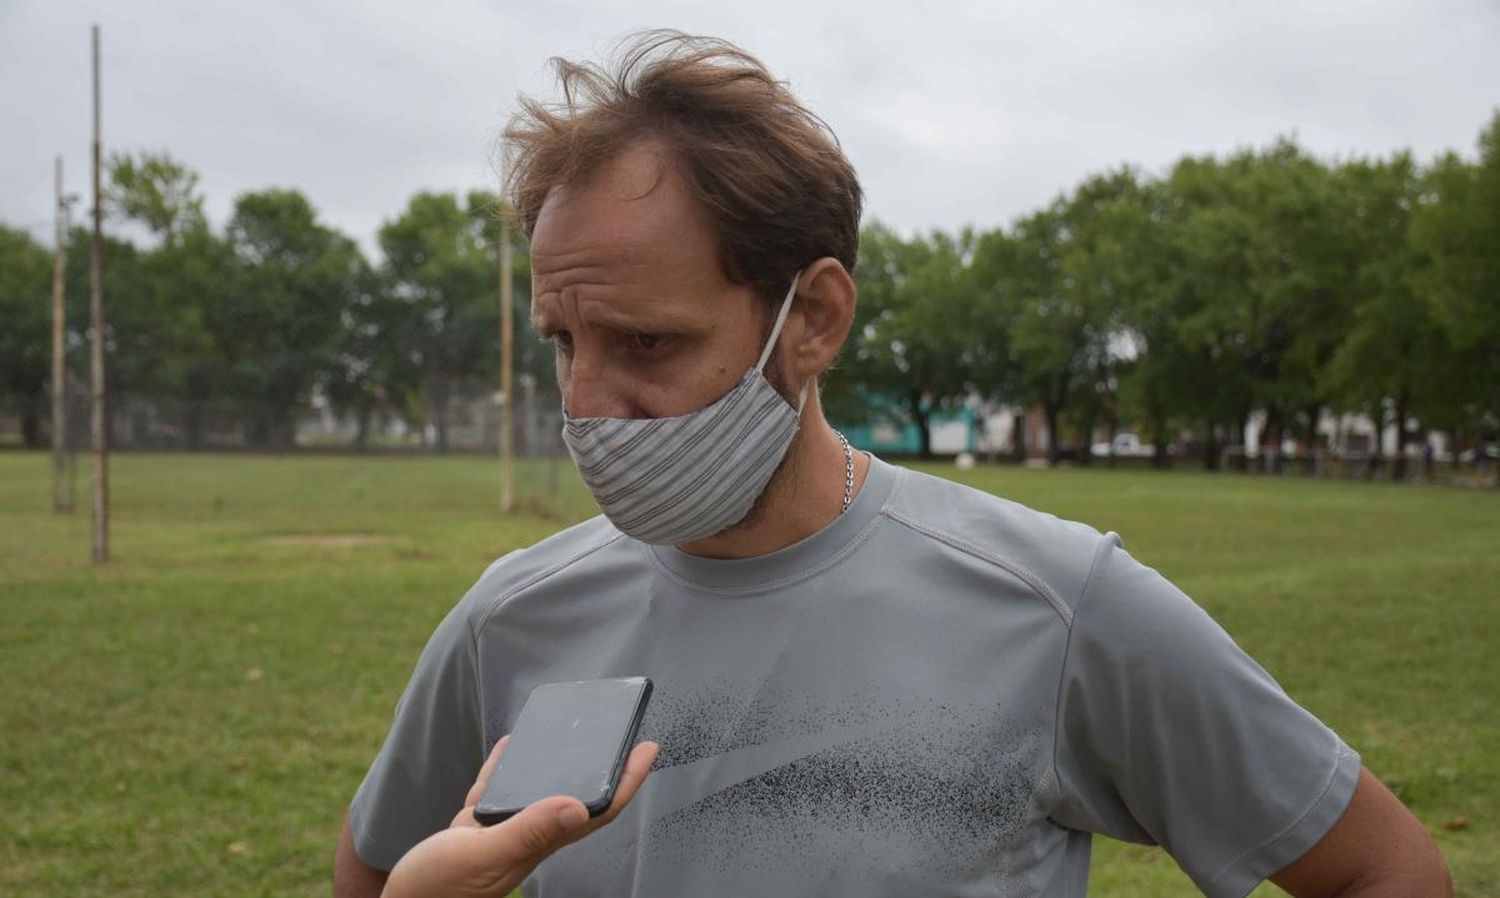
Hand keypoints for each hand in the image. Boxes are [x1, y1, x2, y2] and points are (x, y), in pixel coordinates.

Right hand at [381, 736, 659, 897]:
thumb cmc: (439, 890)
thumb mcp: (483, 853)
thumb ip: (527, 829)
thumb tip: (576, 804)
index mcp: (538, 842)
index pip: (596, 809)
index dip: (626, 780)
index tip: (648, 748)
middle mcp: (526, 836)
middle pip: (577, 796)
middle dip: (604, 769)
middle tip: (625, 737)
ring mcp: (500, 833)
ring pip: (539, 790)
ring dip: (559, 764)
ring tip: (574, 735)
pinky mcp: (472, 830)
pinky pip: (497, 789)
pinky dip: (505, 765)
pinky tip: (509, 746)